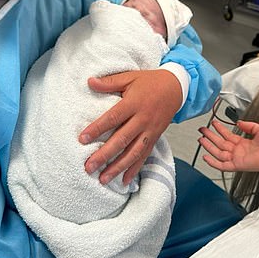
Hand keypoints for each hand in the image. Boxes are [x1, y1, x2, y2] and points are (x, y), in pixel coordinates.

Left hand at [79, 69, 181, 184]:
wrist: (176, 87)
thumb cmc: (151, 82)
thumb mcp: (130, 77)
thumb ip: (110, 82)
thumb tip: (89, 82)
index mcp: (134, 103)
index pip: (113, 118)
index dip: (97, 129)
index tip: (82, 139)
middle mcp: (143, 119)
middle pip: (122, 140)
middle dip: (104, 155)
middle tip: (89, 166)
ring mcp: (150, 131)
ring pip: (133, 153)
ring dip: (118, 167)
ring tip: (103, 179)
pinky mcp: (155, 138)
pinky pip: (145, 156)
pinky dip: (135, 169)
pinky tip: (124, 180)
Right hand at [198, 119, 258, 171]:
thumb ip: (248, 125)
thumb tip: (238, 122)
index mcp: (243, 143)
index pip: (227, 135)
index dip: (220, 129)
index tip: (213, 123)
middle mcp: (238, 151)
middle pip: (220, 143)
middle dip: (210, 136)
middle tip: (202, 129)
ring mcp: (237, 158)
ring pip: (218, 152)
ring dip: (209, 146)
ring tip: (201, 139)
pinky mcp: (237, 165)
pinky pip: (222, 165)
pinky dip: (213, 162)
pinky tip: (205, 156)